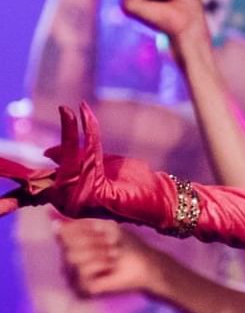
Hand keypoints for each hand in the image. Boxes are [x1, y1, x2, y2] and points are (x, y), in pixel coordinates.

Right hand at [0, 103, 166, 221]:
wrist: (161, 196)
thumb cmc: (133, 181)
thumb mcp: (100, 165)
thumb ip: (74, 157)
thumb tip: (47, 154)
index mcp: (65, 195)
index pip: (31, 188)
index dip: (13, 187)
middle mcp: (67, 202)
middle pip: (35, 181)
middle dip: (11, 172)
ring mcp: (78, 200)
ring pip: (63, 162)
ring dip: (69, 133)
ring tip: (66, 110)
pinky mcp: (93, 192)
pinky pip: (85, 155)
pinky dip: (84, 132)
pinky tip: (80, 113)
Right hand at [57, 218, 162, 298]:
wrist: (145, 264)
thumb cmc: (127, 245)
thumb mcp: (107, 228)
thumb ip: (83, 224)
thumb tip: (56, 223)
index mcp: (76, 244)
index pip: (63, 234)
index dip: (78, 229)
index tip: (98, 229)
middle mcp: (73, 259)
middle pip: (67, 245)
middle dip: (92, 240)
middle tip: (110, 243)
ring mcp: (77, 274)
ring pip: (73, 257)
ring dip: (98, 252)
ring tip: (113, 255)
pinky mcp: (83, 286)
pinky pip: (82, 271)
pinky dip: (100, 265)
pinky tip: (110, 267)